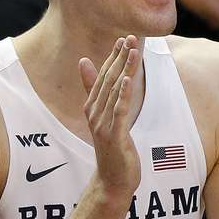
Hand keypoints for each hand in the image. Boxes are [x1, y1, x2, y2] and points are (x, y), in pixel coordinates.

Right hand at [79, 35, 141, 197]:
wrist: (112, 181)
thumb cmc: (111, 149)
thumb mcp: (104, 118)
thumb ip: (94, 91)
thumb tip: (85, 62)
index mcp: (92, 107)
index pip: (102, 77)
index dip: (112, 57)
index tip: (122, 39)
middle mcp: (94, 113)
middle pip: (108, 80)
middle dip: (119, 58)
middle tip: (129, 38)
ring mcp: (103, 125)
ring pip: (115, 92)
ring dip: (124, 70)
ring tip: (133, 51)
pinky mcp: (113, 136)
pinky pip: (119, 111)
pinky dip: (123, 94)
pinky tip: (128, 80)